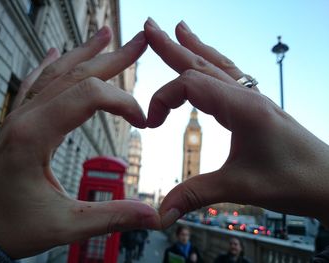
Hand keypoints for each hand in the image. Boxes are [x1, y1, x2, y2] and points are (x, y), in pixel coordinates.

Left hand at [0, 26, 160, 258]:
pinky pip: (34, 84)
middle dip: (112, 58)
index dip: (123, 103)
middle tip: (139, 43)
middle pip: (75, 74)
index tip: (143, 122)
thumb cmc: (9, 227)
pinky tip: (55, 51)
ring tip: (105, 36)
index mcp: (35, 134)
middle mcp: (25, 117)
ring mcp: (18, 117)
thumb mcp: (64, 225)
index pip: (89, 96)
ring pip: (55, 73)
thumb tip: (154, 217)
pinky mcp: (16, 123)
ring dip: (84, 53)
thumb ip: (112, 216)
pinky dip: (49, 64)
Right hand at [144, 19, 328, 226]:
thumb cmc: (293, 181)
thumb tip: (160, 214)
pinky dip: (212, 63)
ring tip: (179, 30)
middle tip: (151, 27)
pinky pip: (230, 77)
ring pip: (217, 65)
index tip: (151, 125)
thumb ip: (196, 195)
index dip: (163, 99)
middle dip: (173, 46)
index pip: (190, 85)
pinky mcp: (256, 107)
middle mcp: (248, 95)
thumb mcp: (239, 187)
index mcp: (243, 107)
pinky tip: (208, 61)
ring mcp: (254, 98)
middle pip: (202, 63)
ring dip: (194, 48)